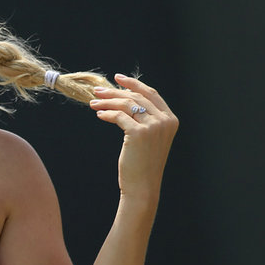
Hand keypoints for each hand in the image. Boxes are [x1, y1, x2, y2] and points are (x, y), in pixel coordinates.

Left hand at [89, 74, 178, 203]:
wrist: (143, 186)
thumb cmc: (142, 163)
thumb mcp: (149, 138)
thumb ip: (144, 119)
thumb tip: (123, 99)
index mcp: (171, 119)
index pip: (151, 94)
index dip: (134, 84)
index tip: (118, 78)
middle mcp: (165, 120)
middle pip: (136, 97)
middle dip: (115, 91)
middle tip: (97, 91)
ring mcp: (153, 126)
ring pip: (126, 105)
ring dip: (107, 101)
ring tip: (93, 103)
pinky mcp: (139, 133)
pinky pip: (118, 116)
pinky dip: (107, 113)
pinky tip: (99, 114)